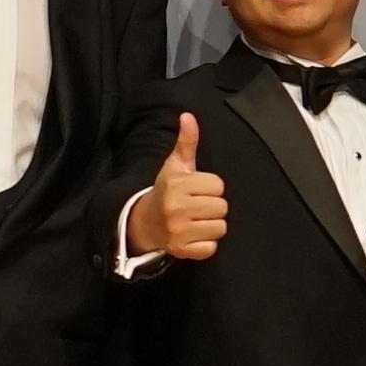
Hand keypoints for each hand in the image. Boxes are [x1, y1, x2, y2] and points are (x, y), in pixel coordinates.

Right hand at [138, 112, 226, 259]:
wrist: (143, 222)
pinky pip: (211, 248)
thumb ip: (186, 142)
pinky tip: (194, 235)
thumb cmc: (167, 190)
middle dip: (213, 206)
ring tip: (197, 221)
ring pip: (220, 227)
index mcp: (177, 184)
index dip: (211, 187)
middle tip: (198, 206)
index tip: (198, 190)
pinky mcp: (181, 250)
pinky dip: (206, 244)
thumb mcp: (175, 166)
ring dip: (212, 225)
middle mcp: (176, 207)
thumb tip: (188, 115)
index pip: (218, 185)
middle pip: (221, 207)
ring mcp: (178, 230)